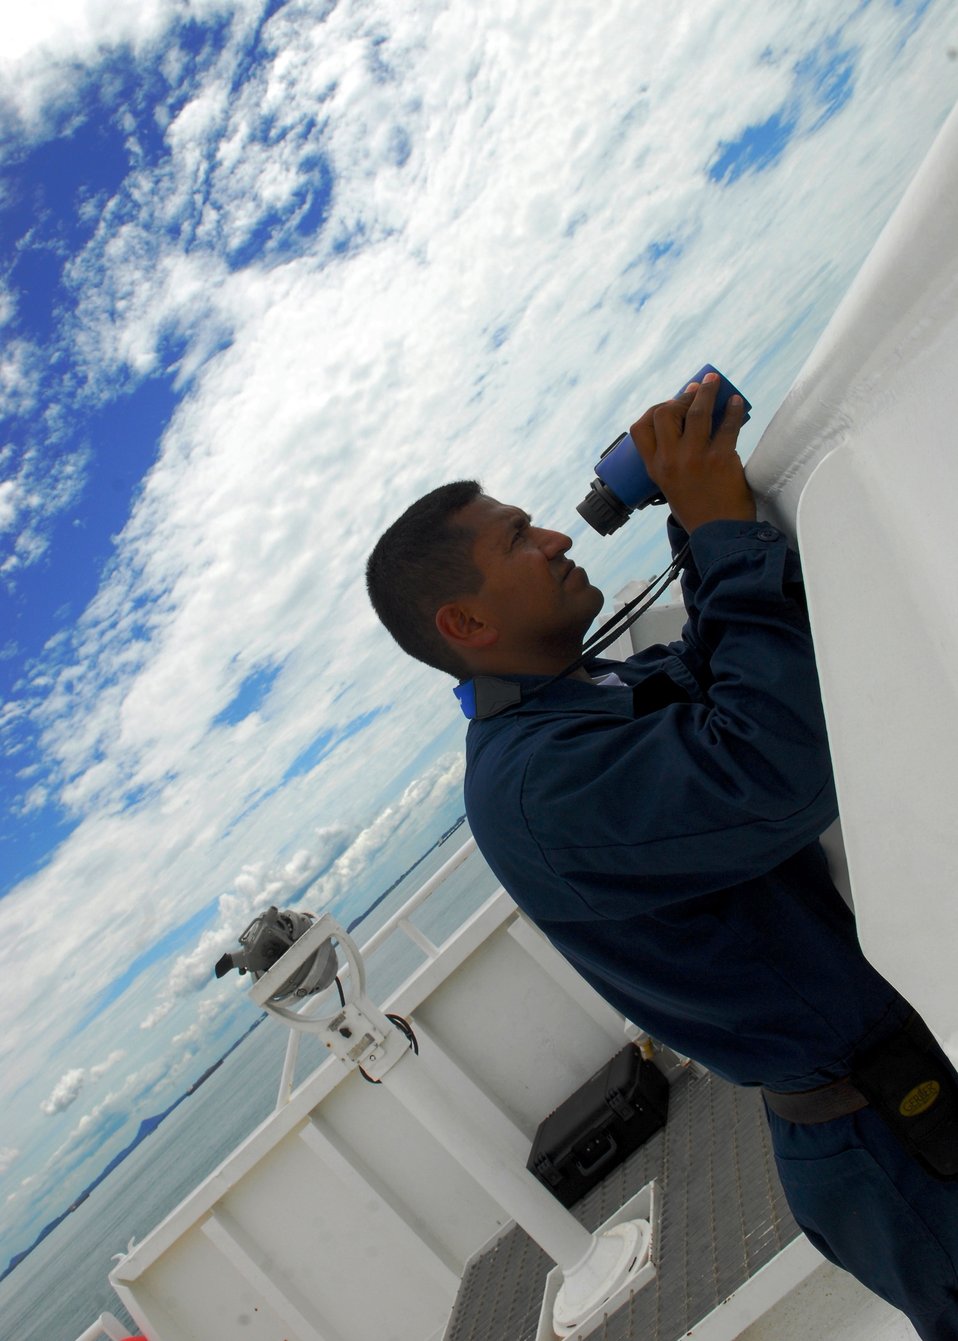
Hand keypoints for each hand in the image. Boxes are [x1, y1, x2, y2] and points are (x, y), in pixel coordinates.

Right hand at [629, 373, 754, 532]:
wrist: (720, 535)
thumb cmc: (698, 511)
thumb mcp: (671, 488)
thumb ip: (672, 464)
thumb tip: (687, 430)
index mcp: (655, 468)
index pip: (640, 429)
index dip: (654, 410)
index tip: (669, 404)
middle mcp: (670, 460)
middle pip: (666, 413)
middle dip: (680, 397)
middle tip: (695, 392)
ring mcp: (695, 458)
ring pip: (697, 412)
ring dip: (707, 392)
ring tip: (714, 383)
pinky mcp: (721, 459)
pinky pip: (727, 425)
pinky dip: (733, 410)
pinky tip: (736, 402)